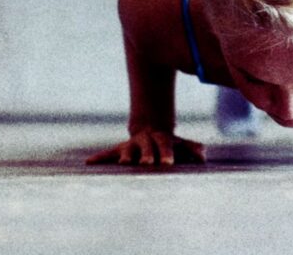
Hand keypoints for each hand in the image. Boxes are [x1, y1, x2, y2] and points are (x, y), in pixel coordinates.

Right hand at [86, 130, 205, 165]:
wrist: (150, 129)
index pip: (165, 145)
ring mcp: (131, 145)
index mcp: (161, 139)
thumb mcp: (181, 143)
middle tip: (146, 163)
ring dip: (125, 155)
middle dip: (147, 154)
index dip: (166, 153)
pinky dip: (99, 157)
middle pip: (146, 147)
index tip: (168, 163)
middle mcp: (145, 141)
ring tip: (123, 162)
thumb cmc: (168, 142)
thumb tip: (203, 156)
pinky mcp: (119, 150)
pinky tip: (88, 163)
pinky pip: (108, 153)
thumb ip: (192, 148)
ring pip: (127, 149)